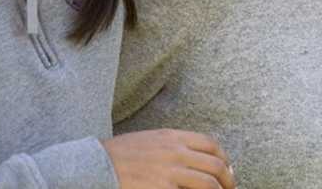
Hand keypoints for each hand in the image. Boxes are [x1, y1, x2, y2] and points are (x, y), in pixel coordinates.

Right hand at [103, 129, 236, 188]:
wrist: (93, 165)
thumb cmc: (119, 155)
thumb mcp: (149, 140)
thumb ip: (173, 145)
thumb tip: (197, 158)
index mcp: (173, 137)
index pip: (211, 145)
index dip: (225, 159)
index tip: (227, 171)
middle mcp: (175, 152)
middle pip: (215, 165)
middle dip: (228, 180)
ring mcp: (169, 171)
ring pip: (208, 184)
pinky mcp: (160, 188)